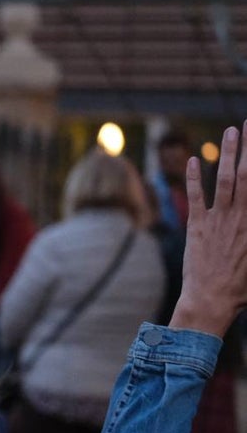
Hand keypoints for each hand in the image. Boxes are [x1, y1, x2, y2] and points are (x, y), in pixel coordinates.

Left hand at [171, 122, 246, 336]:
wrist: (211, 301)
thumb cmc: (241, 287)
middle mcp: (242, 217)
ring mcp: (219, 220)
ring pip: (224, 179)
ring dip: (227, 153)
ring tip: (231, 131)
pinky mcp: (197, 227)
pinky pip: (195, 197)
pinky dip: (192, 177)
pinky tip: (191, 159)